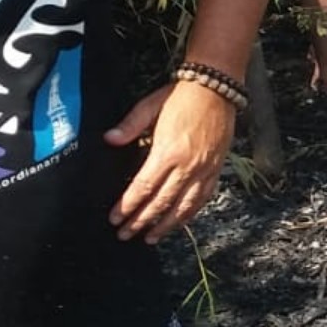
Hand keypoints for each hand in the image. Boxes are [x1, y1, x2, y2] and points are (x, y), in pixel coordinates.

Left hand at [104, 80, 237, 243]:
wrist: (216, 88)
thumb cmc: (182, 95)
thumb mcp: (150, 106)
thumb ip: (129, 126)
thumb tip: (109, 139)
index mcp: (167, 151)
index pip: (143, 188)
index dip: (127, 206)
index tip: (115, 219)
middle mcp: (187, 165)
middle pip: (160, 202)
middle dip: (141, 221)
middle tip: (125, 235)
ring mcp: (204, 169)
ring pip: (183, 206)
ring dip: (165, 225)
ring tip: (151, 237)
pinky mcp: (216, 168)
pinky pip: (203, 197)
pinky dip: (190, 213)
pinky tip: (180, 221)